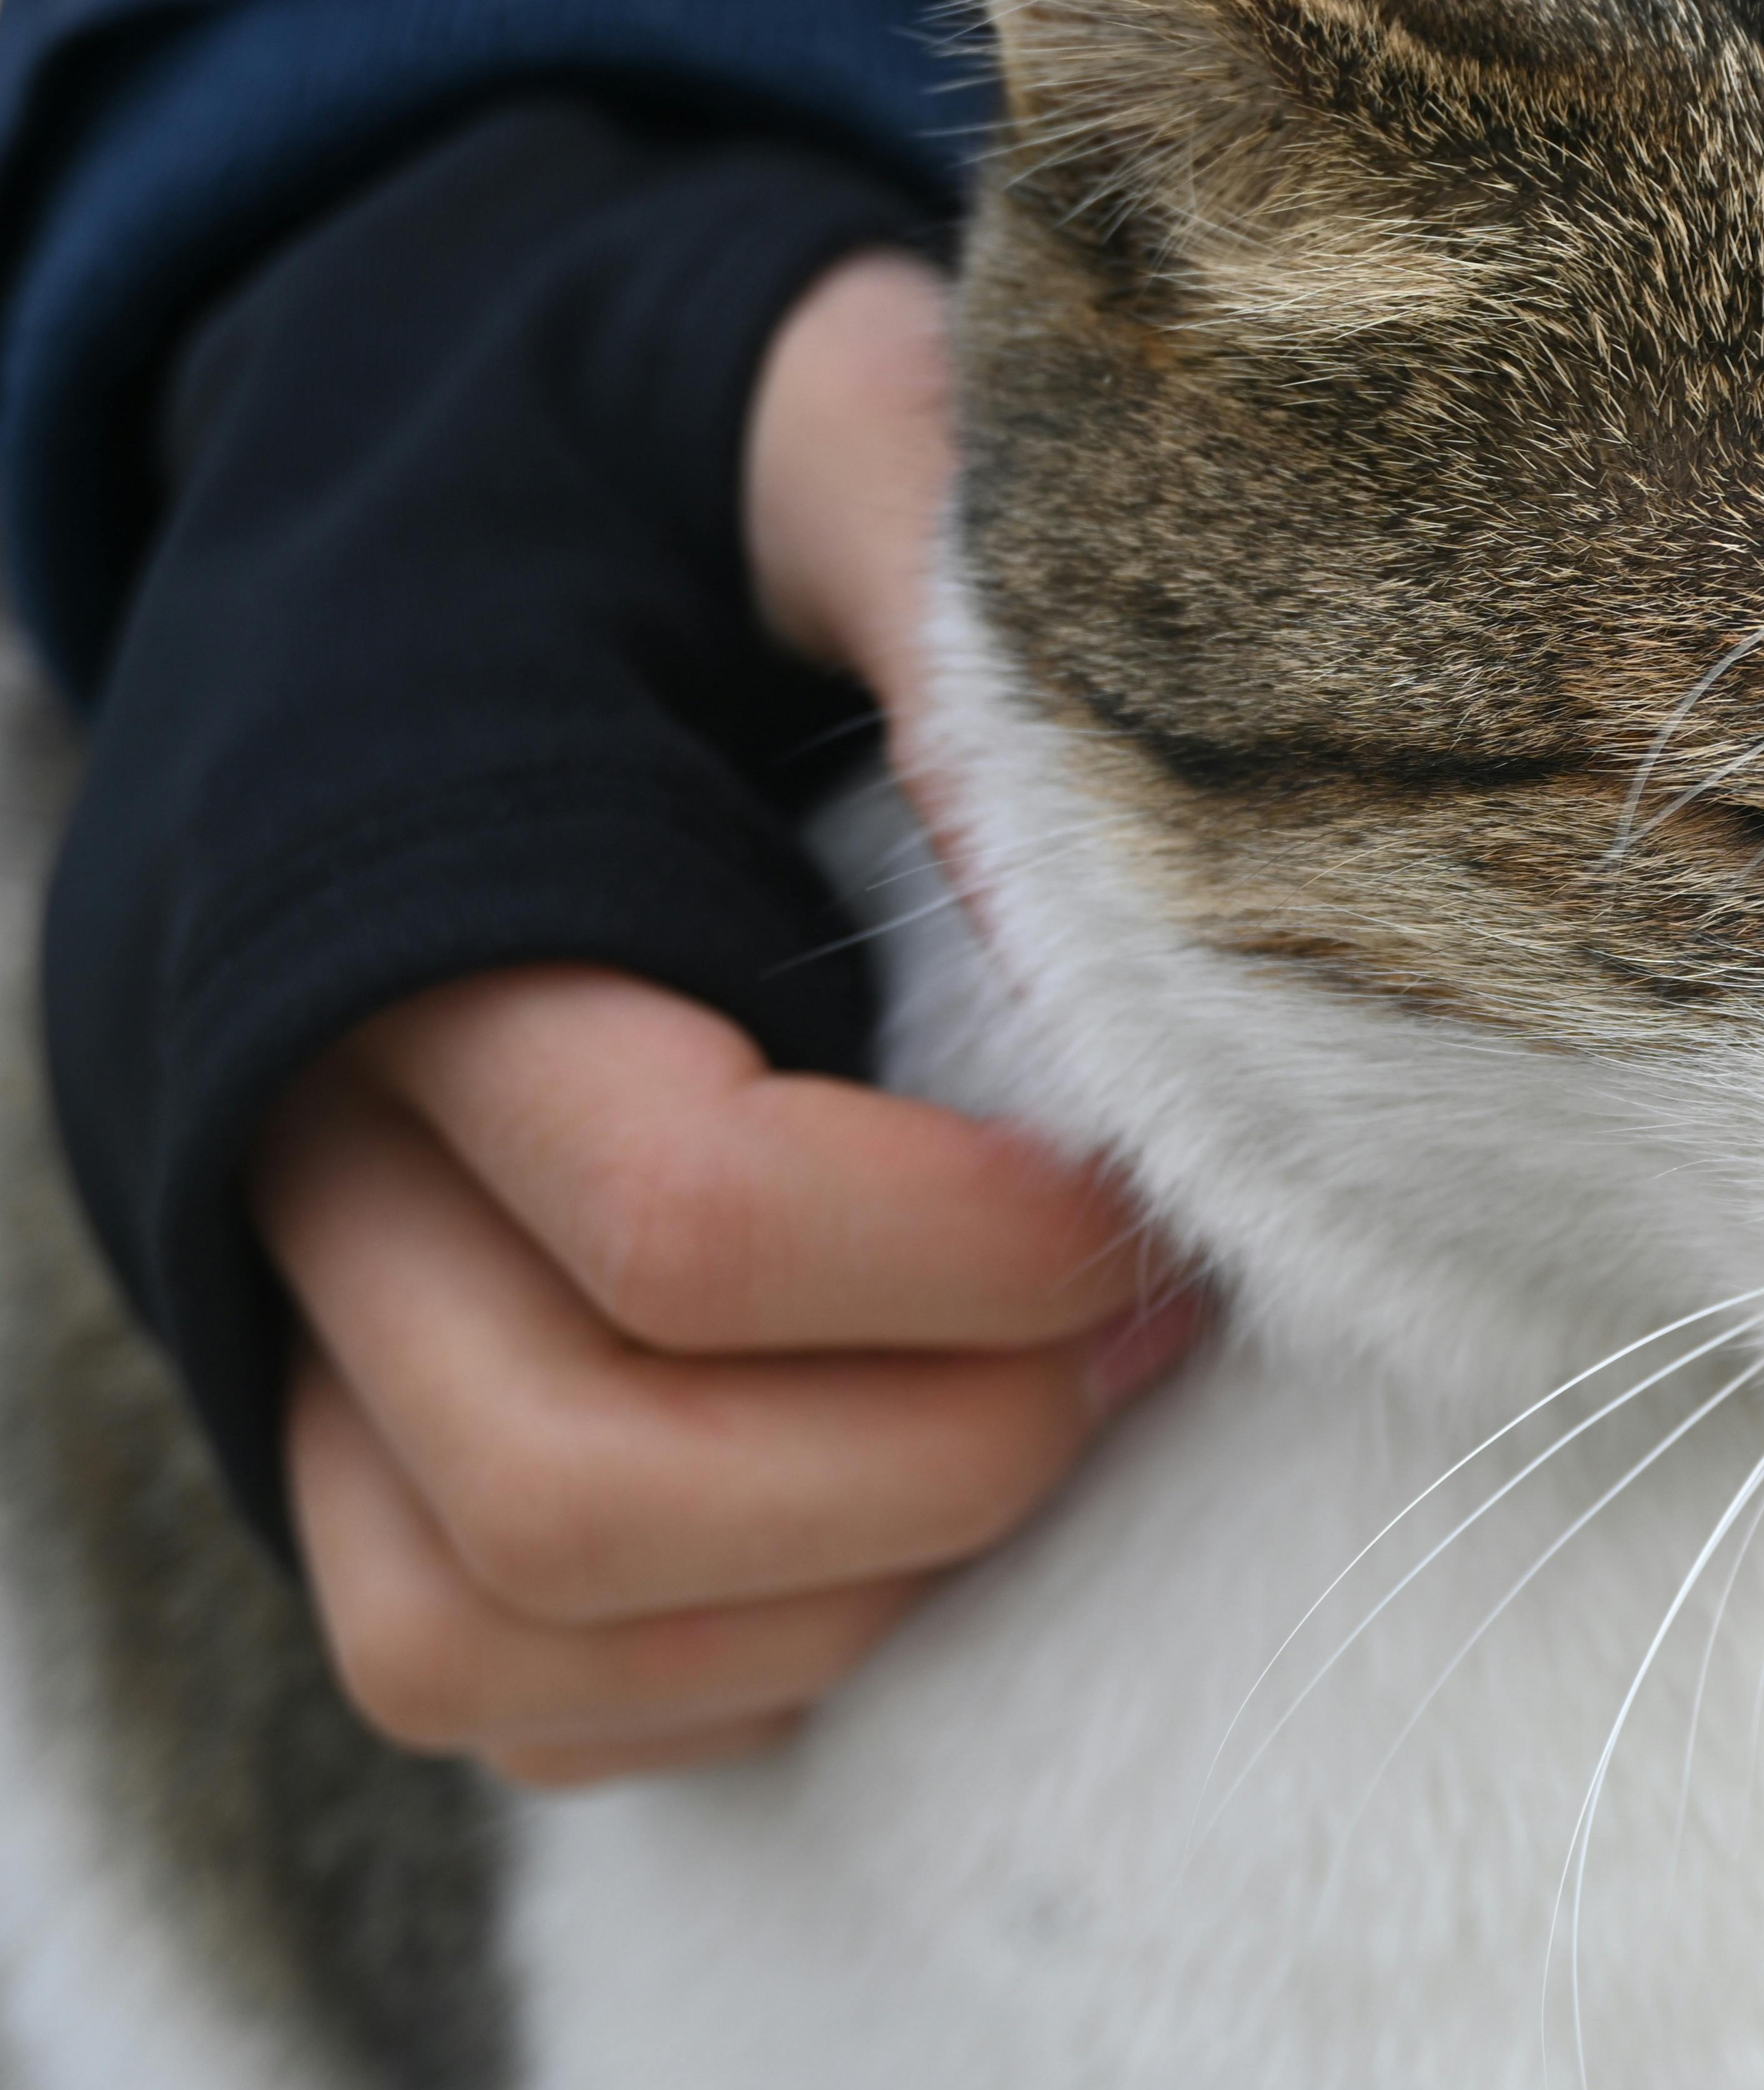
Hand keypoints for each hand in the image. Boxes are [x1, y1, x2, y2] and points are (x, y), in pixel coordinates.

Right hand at [263, 252, 1196, 1786]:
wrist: (427, 506)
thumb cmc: (647, 464)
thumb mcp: (808, 409)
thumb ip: (936, 558)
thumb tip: (1100, 891)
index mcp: (400, 904)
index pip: (679, 1205)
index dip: (971, 1253)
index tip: (1153, 1204)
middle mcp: (291, 1144)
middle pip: (572, 1471)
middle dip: (927, 1456)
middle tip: (1135, 1344)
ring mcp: (284, 1310)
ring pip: (488, 1623)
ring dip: (826, 1592)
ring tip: (1037, 1439)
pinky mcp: (326, 1419)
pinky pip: (476, 1681)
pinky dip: (709, 1672)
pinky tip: (900, 1535)